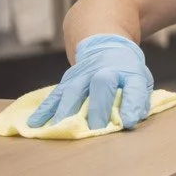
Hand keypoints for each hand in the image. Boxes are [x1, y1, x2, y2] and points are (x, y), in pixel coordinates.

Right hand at [28, 34, 154, 130]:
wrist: (106, 47)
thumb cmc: (126, 73)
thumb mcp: (140, 82)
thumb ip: (138, 100)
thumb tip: (131, 120)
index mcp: (130, 72)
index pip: (134, 87)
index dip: (132, 104)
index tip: (128, 122)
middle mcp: (105, 71)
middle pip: (101, 85)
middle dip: (97, 108)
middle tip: (94, 129)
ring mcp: (83, 74)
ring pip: (74, 91)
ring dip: (67, 111)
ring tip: (60, 128)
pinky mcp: (67, 80)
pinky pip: (55, 95)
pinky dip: (44, 110)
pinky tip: (35, 123)